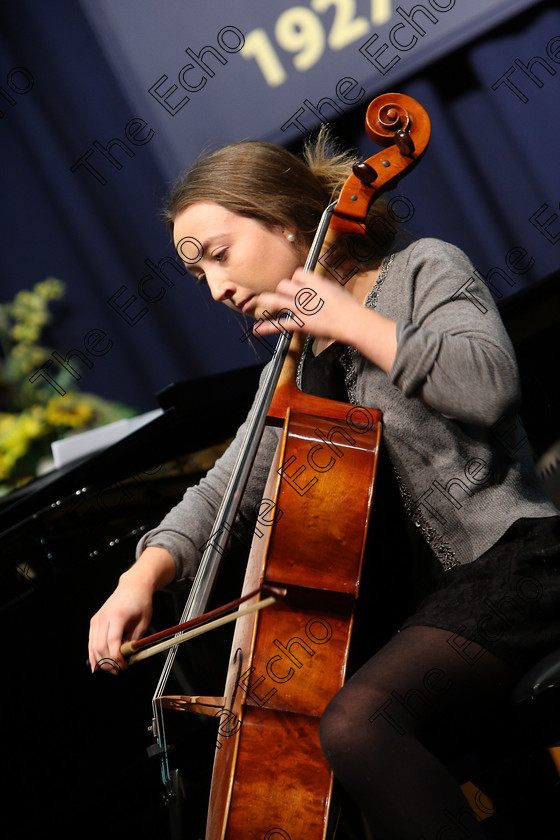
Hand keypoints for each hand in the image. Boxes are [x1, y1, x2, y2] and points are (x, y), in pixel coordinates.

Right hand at [88, 546, 175, 673]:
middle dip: (108, 662)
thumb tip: (126, 656)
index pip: (112, 642)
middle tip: (118, 670)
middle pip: (100, 646)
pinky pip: (91, 640)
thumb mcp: (144, 621)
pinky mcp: (95, 621)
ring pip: (93, 645)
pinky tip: (97, 664)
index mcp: (117, 616)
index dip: (117, 658)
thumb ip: (134, 639)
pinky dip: (93, 653)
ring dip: (101, 660)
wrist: (133, 586)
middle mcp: (104, 617)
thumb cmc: (141, 601)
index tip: (124, 666)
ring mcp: (97, 619)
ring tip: (111, 668)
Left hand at [253, 267, 397, 372]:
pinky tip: (257, 330)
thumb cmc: (349, 307)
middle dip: (281, 291)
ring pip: (275, 300)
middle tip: (283, 297)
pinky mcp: (300, 323)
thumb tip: (318, 286)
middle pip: (283, 285)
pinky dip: (267, 328)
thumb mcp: (336, 289)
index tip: (298, 285)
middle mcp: (305, 293)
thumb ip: (323, 287)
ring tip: (256, 303)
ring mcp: (301, 308)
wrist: (352, 321)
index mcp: (315, 282)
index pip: (297, 274)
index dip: (295, 280)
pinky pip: (280, 324)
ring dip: (265, 301)